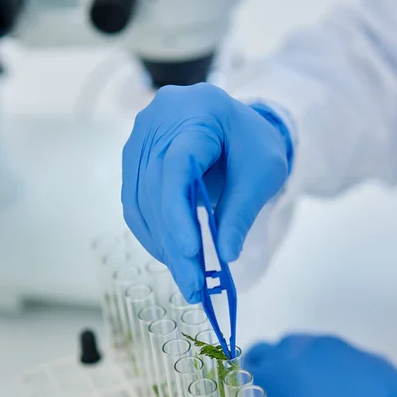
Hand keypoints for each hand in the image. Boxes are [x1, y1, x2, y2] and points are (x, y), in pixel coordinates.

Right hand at [122, 83, 291, 302]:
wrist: (236, 127)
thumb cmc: (253, 144)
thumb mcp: (262, 173)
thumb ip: (241, 212)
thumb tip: (225, 256)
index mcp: (198, 111)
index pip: (176, 166)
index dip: (179, 212)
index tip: (192, 252)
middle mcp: (158, 120)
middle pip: (155, 188)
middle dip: (174, 242)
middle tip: (193, 285)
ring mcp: (140, 139)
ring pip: (140, 201)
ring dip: (162, 244)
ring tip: (186, 278)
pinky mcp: (134, 161)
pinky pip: (134, 203)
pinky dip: (152, 234)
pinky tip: (170, 257)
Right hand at [244, 334, 396, 396]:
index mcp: (271, 378)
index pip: (243, 370)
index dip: (244, 379)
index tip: (249, 389)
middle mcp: (288, 353)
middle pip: (264, 350)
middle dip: (263, 364)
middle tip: (274, 384)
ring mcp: (316, 344)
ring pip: (291, 344)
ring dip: (289, 358)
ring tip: (304, 381)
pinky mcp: (341, 343)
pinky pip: (316, 346)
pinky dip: (314, 357)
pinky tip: (329, 377)